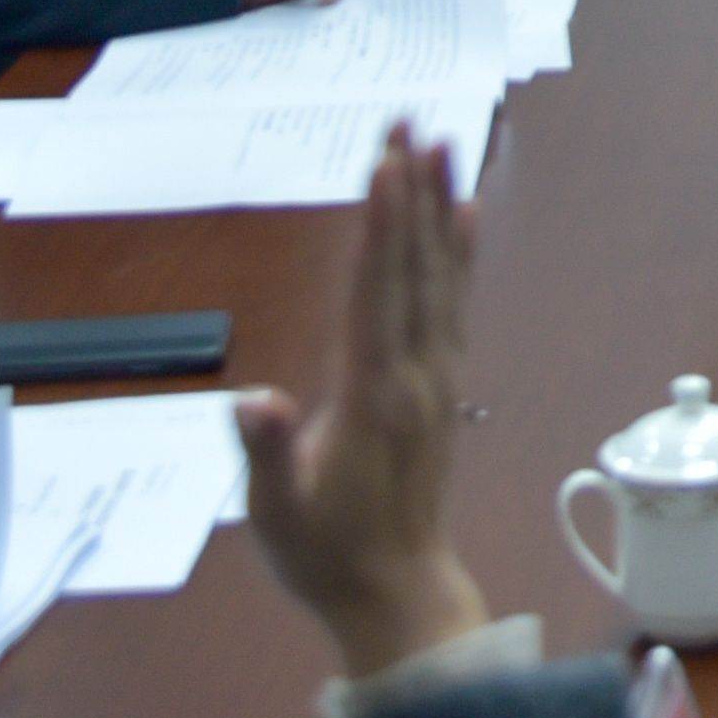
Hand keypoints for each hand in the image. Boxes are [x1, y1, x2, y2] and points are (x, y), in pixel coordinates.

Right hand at [236, 133, 493, 682]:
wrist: (397, 595)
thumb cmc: (325, 556)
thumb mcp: (277, 514)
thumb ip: (266, 456)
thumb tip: (253, 403)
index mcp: (373, 398)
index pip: (377, 294)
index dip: (382, 227)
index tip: (386, 164)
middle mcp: (416, 376)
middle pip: (414, 268)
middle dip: (410, 192)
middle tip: (408, 122)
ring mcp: (437, 378)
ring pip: (440, 276)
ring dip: (437, 207)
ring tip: (440, 143)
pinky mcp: (443, 386)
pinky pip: (454, 304)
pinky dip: (459, 254)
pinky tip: (465, 215)